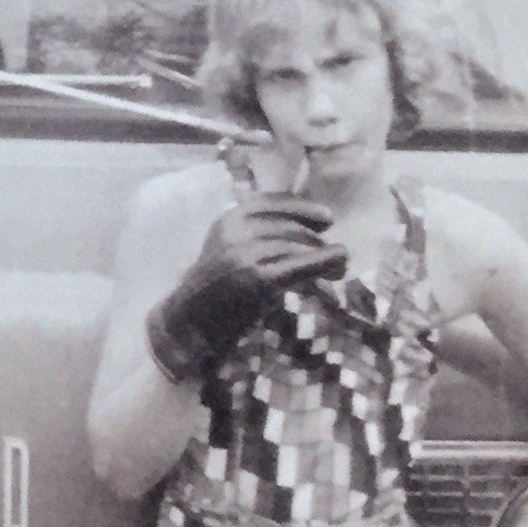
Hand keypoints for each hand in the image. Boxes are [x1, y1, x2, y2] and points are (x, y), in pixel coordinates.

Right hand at [144, 192, 345, 380]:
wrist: (188, 324)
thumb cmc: (211, 292)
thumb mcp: (225, 252)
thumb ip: (252, 237)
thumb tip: (304, 231)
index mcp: (227, 221)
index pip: (272, 202)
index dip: (304, 208)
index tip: (327, 219)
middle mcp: (236, 232)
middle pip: (290, 227)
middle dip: (317, 240)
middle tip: (334, 256)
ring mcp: (246, 255)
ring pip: (299, 245)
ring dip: (326, 254)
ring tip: (338, 269)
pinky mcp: (259, 280)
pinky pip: (303, 265)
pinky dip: (328, 262)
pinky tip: (339, 266)